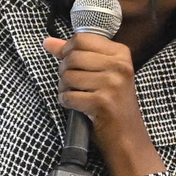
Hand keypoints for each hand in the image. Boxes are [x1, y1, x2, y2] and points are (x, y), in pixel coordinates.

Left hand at [44, 34, 163, 175]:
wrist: (128, 137)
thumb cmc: (112, 104)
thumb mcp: (100, 74)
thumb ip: (75, 54)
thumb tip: (48, 42)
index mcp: (121, 54)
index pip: (82, 38)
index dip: (68, 50)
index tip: (72, 63)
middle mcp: (119, 66)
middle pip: (72, 55)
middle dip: (64, 70)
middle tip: (72, 82)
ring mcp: (112, 84)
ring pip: (68, 75)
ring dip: (64, 88)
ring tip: (75, 95)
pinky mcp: (102, 102)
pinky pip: (68, 96)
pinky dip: (66, 102)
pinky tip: (77, 106)